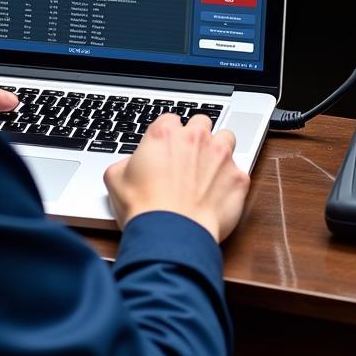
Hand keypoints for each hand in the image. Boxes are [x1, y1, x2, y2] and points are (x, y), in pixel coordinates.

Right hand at [104, 114, 249, 242]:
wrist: (171, 235)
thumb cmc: (145, 209)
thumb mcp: (116, 179)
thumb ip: (125, 162)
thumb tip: (129, 165)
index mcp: (164, 134)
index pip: (171, 120)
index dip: (169, 135)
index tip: (168, 148)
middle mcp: (195, 138)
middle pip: (201, 122)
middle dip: (197, 136)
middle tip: (190, 156)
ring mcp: (220, 156)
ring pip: (227, 137)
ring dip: (219, 149)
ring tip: (211, 169)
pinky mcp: (238, 178)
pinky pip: (240, 172)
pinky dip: (232, 182)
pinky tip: (221, 194)